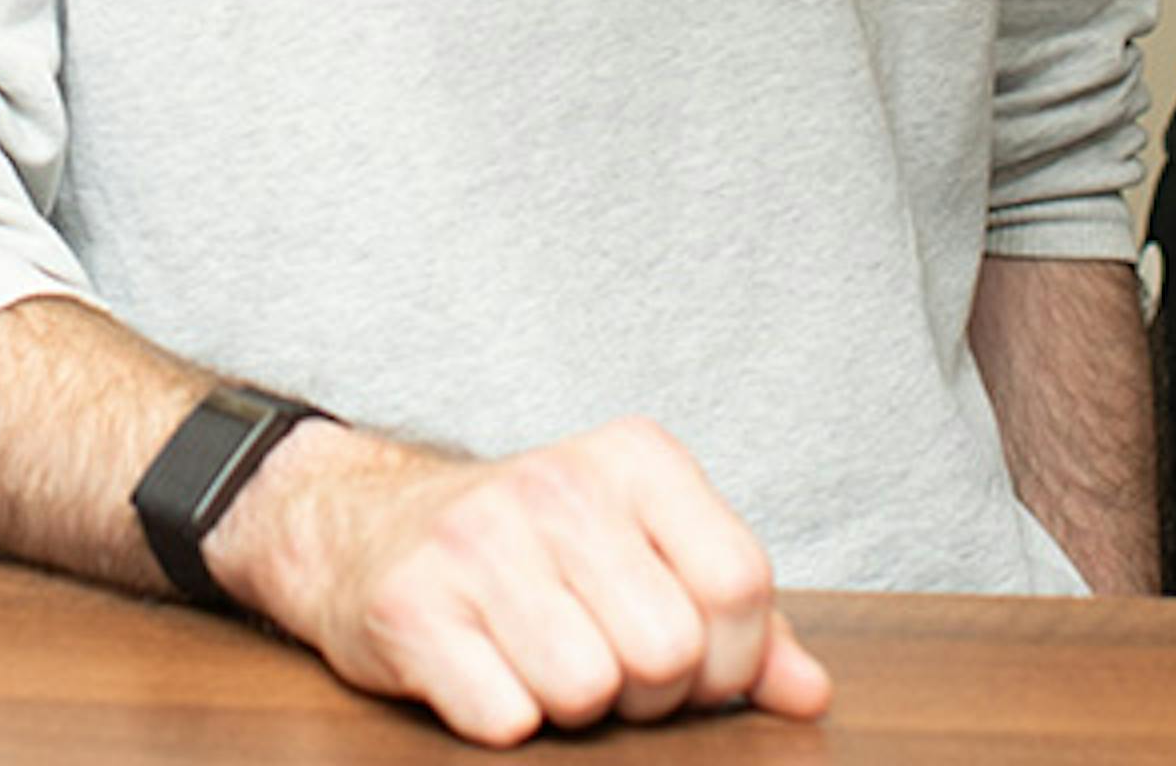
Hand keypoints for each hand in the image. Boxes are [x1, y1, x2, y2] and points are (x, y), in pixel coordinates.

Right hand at [217, 416, 833, 748]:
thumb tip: (810, 693)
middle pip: (668, 650)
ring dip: (572, 707)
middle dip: (648, 693)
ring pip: (588, 690)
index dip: (729, 659)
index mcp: (636, 458)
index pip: (740, 583)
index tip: (688, 665)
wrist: (366, 527)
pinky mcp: (410, 606)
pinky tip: (486, 673)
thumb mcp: (640, 552)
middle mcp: (558, 483)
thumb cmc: (531, 551)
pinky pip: (505, 717)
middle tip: (605, 667)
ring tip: (543, 665)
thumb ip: (738, 621)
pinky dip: (504, 717)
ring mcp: (478, 541)